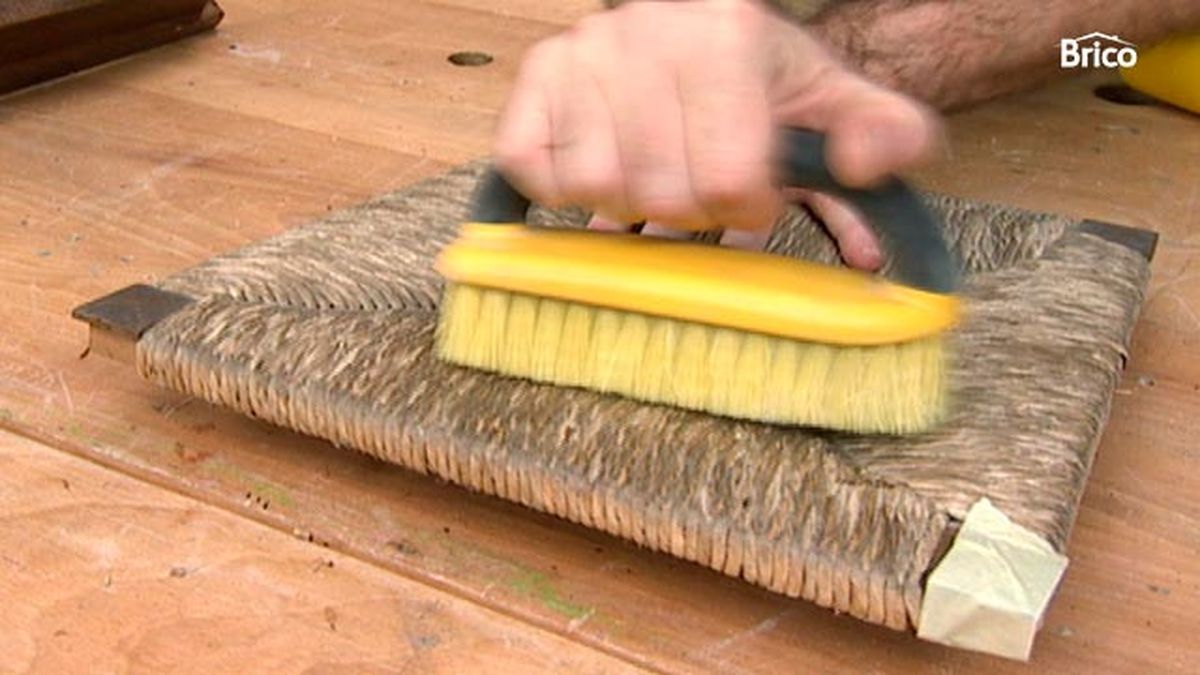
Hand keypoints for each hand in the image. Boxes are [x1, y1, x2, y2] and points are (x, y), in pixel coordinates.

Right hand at [493, 0, 941, 269]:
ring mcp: (583, 51)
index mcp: (727, 33)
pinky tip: (604, 167)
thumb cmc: (767, 83)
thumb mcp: (839, 102)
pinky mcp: (536, 78)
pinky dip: (564, 187)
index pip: (728, 178)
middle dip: (690, 212)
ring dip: (629, 202)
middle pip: (660, 192)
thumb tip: (863, 165)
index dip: (745, 210)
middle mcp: (646, 29)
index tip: (753, 199)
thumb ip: (886, 132)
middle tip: (703, 194)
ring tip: (655, 179)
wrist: (706, 35)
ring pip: (595, 186)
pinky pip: (532, 166)